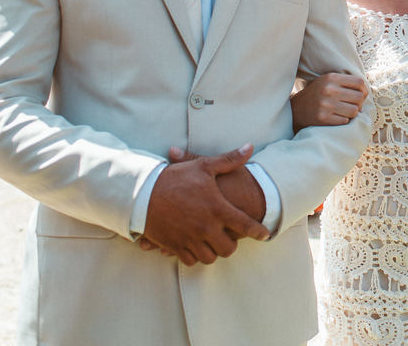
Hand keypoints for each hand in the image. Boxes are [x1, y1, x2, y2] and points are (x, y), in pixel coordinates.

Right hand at [143, 145, 268, 265]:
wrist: (142, 192)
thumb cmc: (175, 178)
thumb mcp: (204, 166)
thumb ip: (230, 160)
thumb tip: (250, 147)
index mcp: (217, 208)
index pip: (245, 225)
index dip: (258, 232)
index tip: (265, 235)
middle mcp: (206, 227)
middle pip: (228, 248)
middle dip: (232, 244)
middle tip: (231, 238)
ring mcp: (190, 239)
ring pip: (210, 258)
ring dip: (214, 252)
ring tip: (213, 243)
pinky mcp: (175, 246)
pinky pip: (190, 260)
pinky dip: (195, 256)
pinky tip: (196, 247)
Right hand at [290, 72, 367, 129]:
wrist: (296, 109)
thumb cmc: (317, 94)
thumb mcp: (328, 81)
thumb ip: (345, 81)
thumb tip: (366, 89)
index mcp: (331, 78)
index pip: (359, 83)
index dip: (365, 90)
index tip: (362, 95)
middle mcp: (329, 90)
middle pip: (359, 97)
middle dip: (360, 103)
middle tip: (354, 105)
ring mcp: (326, 105)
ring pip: (354, 111)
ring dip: (352, 113)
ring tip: (345, 111)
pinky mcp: (324, 118)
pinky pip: (345, 121)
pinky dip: (344, 120)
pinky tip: (337, 117)